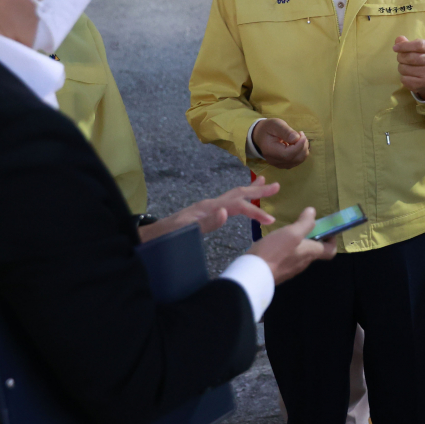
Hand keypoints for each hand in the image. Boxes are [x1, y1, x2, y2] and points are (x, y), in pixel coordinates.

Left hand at [139, 176, 279, 241]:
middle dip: (258, 190)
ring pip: (233, 195)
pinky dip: (239, 199)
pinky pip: (227, 202)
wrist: (148, 239)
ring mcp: (206, 208)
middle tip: (277, 186)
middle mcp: (208, 204)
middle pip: (237, 193)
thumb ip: (206, 223)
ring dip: (250, 191)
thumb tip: (227, 211)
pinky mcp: (203, 213)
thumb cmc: (165, 238)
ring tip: (265, 184)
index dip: (255, 211)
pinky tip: (240, 204)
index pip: (237, 205)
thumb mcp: (184, 232)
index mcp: (207, 208)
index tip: (271, 220)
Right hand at [248, 207, 336, 283]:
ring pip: (299, 254)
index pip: (330, 251)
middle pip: (313, 251)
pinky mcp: (277, 271)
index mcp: (310, 253)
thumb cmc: (275, 251)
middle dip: (311, 238)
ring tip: (287, 232)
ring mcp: (290, 269)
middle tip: (302, 225)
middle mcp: (303, 263)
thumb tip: (313, 213)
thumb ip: (304, 223)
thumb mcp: (291, 233)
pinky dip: (285, 250)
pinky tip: (274, 243)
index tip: (327, 230)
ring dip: (297, 243)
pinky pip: (286, 259)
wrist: (252, 274)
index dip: (331, 240)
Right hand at [253, 118, 308, 168]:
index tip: (301, 134)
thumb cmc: (268, 128)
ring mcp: (279, 164)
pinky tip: (297, 144)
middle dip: (303, 146)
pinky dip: (301, 153)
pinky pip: (297, 161)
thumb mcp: (276, 124)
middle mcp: (274, 161)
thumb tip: (296, 138)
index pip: (288, 154)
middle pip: (295, 159)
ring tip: (299, 138)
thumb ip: (286, 131)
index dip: (299, 146)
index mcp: (270, 151)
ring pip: (298, 161)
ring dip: (303, 149)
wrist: (261, 135)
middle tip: (300, 134)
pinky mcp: (283, 164)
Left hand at [393, 36, 424, 98]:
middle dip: (400, 57)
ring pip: (405, 69)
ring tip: (405, 67)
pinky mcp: (423, 83)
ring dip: (401, 67)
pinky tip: (408, 75)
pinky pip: (405, 79)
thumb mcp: (416, 48)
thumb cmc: (421, 57)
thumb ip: (406, 43)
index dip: (404, 46)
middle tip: (400, 58)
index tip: (395, 48)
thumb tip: (398, 40)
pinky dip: (403, 77)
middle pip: (410, 57)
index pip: (418, 45)